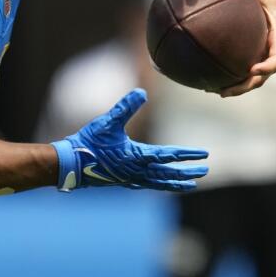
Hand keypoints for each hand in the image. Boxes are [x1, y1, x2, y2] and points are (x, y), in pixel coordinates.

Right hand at [51, 88, 208, 191]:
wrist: (71, 164)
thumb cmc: (89, 141)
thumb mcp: (108, 121)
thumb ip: (125, 107)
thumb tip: (142, 92)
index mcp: (136, 156)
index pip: (168, 155)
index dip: (186, 154)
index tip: (203, 155)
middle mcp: (137, 170)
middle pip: (168, 172)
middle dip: (187, 172)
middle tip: (204, 171)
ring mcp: (131, 178)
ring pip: (159, 182)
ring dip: (176, 182)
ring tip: (191, 184)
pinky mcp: (124, 180)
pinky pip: (148, 184)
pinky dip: (160, 184)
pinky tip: (162, 183)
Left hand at [220, 0, 275, 96]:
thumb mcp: (272, 0)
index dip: (266, 67)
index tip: (252, 69)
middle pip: (262, 78)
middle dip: (243, 86)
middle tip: (223, 91)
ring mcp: (270, 63)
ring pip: (256, 82)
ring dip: (238, 89)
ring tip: (216, 91)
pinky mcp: (264, 64)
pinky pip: (252, 78)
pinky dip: (238, 82)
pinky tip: (218, 83)